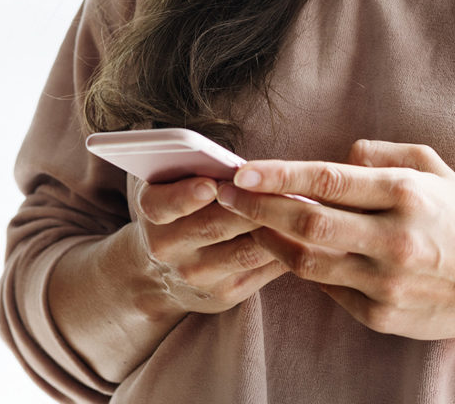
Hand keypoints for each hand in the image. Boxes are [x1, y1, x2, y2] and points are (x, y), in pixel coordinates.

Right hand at [124, 175, 288, 317]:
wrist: (159, 275)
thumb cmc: (176, 211)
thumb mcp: (168, 185)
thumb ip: (189, 167)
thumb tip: (239, 161)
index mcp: (152, 214)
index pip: (163, 204)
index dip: (186, 196)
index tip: (210, 184)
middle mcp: (169, 248)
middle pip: (216, 226)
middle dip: (253, 205)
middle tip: (284, 184)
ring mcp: (197, 275)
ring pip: (247, 250)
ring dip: (277, 228)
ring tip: (303, 206)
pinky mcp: (224, 294)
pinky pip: (262, 269)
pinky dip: (286, 249)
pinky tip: (302, 232)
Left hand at [215, 140, 454, 344]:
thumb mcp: (435, 169)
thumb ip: (383, 154)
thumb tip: (338, 155)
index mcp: (407, 195)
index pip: (328, 180)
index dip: (279, 175)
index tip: (242, 170)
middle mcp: (394, 238)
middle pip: (307, 221)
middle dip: (258, 206)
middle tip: (224, 194)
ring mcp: (385, 282)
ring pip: (307, 259)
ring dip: (268, 238)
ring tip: (243, 220)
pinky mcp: (379, 315)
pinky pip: (326, 287)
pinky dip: (298, 266)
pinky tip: (281, 248)